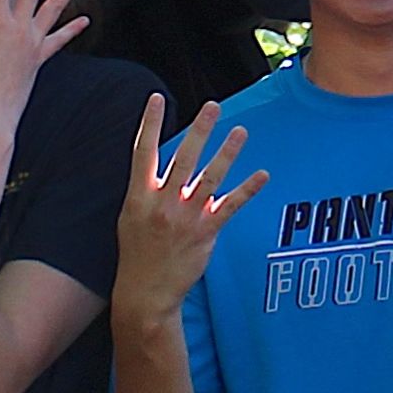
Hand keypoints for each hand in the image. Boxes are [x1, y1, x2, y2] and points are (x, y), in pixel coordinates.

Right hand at [114, 90, 264, 313]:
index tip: (156, 99)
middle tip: (212, 106)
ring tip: (241, 131)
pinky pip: (230, 206)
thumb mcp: (130, 217)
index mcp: (139, 197)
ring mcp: (185, 217)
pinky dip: (247, 189)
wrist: (145, 293)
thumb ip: (145, 189)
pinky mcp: (205, 233)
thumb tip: (156, 163)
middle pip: (183, 158)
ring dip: (227, 153)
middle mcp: (162, 203)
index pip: (143, 152)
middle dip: (199, 130)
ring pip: (210, 178)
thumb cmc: (137, 253)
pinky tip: (262, 175)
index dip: (149, 124)